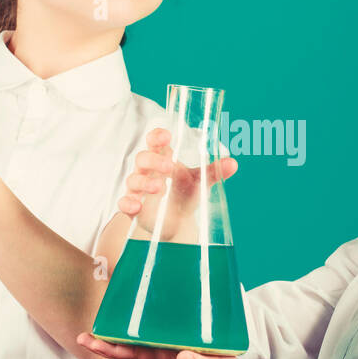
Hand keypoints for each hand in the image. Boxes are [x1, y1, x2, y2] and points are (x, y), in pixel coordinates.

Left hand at [75, 333, 244, 358]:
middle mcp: (159, 352)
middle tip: (82, 333)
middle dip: (105, 340)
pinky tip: (136, 313)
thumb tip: (181, 355)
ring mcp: (166, 347)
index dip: (109, 347)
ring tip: (103, 318)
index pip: (130, 353)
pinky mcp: (176, 341)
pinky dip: (140, 323)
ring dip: (119, 331)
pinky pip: (153, 331)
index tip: (89, 341)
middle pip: (127, 346)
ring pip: (137, 338)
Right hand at [121, 127, 237, 240]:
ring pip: (133, 179)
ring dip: (144, 181)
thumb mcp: (200, 181)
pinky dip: (127, 203)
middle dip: (154, 159)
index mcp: (162, 158)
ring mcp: (139, 189)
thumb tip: (233, 163)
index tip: (166, 136)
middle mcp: (148, 171)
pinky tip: (136, 206)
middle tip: (169, 165)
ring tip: (159, 187)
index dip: (156, 136)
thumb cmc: (185, 193)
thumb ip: (214, 171)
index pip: (154, 141)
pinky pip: (124, 202)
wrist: (177, 222)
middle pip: (142, 158)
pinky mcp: (134, 207)